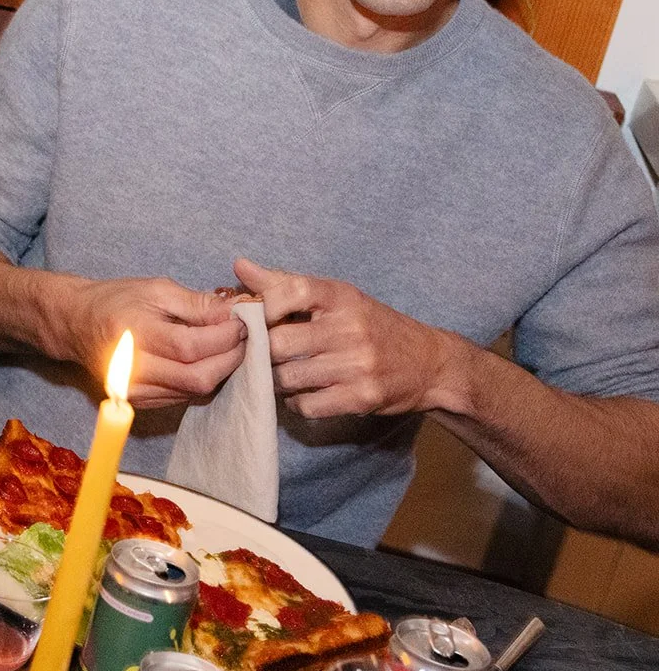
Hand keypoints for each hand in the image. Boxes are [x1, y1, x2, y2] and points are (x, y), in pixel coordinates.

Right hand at [48, 275, 246, 408]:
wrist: (77, 324)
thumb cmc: (116, 300)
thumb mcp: (156, 289)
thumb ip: (196, 304)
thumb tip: (235, 313)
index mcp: (134, 334)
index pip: (191, 347)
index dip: (225, 337)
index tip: (243, 323)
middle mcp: (132, 369)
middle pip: (197, 378)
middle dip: (230, 359)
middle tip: (244, 338)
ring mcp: (135, 391)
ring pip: (194, 391)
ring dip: (220, 370)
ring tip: (228, 347)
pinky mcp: (140, 402)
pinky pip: (183, 397)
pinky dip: (201, 380)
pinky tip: (206, 361)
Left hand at [234, 257, 458, 418]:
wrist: (430, 364)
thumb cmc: (372, 326)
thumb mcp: (337, 298)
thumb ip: (286, 284)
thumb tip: (239, 265)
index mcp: (343, 297)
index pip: (295, 290)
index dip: (265, 304)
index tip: (255, 317)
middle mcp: (351, 328)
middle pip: (280, 343)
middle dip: (261, 351)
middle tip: (258, 354)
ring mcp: (357, 365)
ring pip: (288, 377)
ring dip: (274, 380)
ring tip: (278, 374)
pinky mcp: (361, 397)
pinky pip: (307, 405)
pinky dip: (296, 402)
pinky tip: (302, 394)